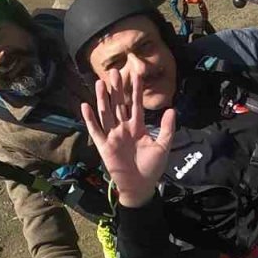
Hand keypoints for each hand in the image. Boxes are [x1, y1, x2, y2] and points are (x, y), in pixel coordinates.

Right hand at [80, 68, 175, 207]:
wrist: (140, 186)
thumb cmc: (152, 167)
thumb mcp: (163, 146)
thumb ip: (167, 128)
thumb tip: (172, 109)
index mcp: (137, 127)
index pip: (135, 104)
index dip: (135, 90)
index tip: (136, 74)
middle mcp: (123, 128)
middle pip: (118, 104)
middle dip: (116, 89)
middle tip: (114, 71)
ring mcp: (112, 136)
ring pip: (106, 113)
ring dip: (103, 98)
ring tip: (101, 83)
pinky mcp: (104, 146)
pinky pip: (95, 130)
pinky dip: (90, 119)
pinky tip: (85, 105)